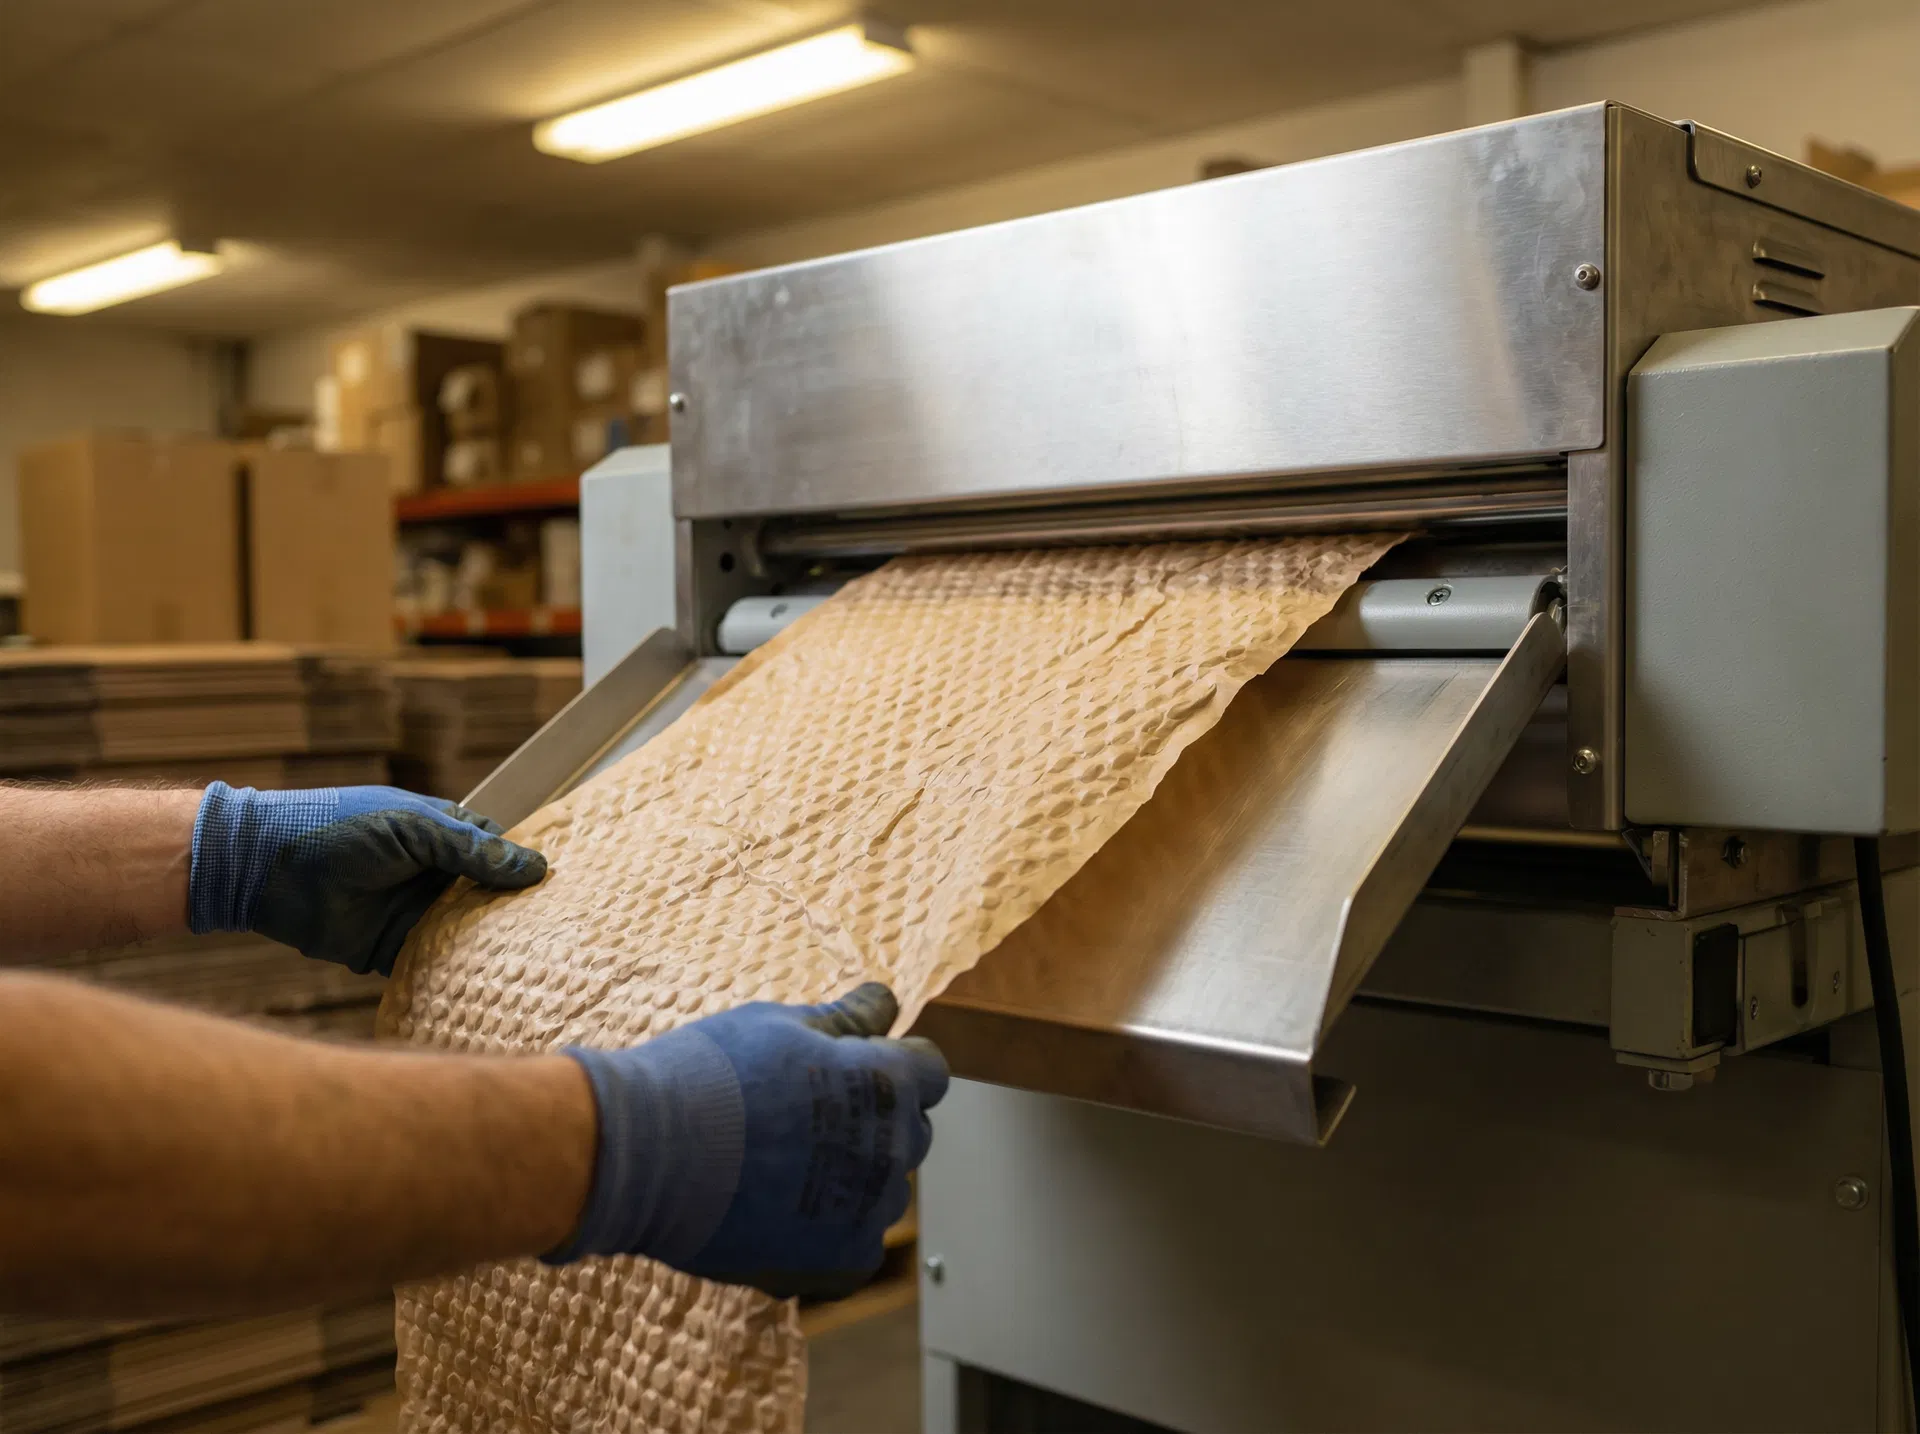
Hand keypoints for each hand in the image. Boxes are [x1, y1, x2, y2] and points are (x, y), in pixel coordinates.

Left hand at [187, 782, 545, 975]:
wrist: (264, 868)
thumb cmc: (338, 829)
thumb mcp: (413, 829)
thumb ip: (472, 851)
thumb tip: (536, 868)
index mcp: (441, 835)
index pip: (498, 852)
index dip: (526, 868)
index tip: (563, 889)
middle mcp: (433, 875)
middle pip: (489, 896)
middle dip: (518, 912)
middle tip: (563, 933)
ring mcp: (415, 912)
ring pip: (468, 932)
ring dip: (494, 945)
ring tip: (541, 964)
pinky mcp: (393, 949)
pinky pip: (436, 963)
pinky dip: (459, 973)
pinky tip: (493, 984)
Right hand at [548, 983, 948, 1299]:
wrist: (647, 1153)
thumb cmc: (712, 1075)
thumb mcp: (779, 1024)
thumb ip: (845, 1018)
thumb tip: (887, 1001)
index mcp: (887, 1081)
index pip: (930, 1070)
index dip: (896, 1065)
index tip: (857, 1068)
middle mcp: (893, 1147)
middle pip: (911, 1131)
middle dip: (875, 1120)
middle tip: (808, 1115)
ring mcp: (869, 1209)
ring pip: (883, 1191)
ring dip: (854, 1179)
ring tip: (785, 1168)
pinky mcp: (838, 1261)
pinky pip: (857, 1248)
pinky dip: (831, 1236)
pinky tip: (785, 1216)